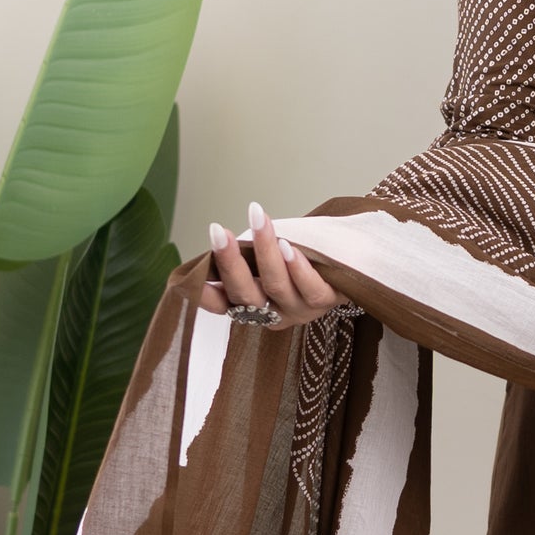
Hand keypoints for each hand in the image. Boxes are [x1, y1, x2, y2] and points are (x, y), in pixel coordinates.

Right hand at [199, 201, 344, 327]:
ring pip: (277, 286)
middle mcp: (272, 313)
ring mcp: (299, 310)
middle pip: (245, 295)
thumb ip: (243, 254)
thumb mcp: (262, 255)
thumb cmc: (295, 254)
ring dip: (265, 251)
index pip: (222, 305)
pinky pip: (311, 290)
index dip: (205, 294)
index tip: (192, 273)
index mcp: (251, 304)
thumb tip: (216, 237)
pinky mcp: (324, 302)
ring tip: (259, 221)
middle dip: (230, 262)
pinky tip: (289, 246)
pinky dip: (298, 267)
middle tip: (219, 231)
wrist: (341, 258)